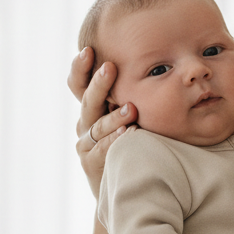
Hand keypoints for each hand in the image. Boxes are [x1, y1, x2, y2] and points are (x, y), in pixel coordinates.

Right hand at [68, 48, 137, 197]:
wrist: (123, 183)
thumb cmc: (132, 143)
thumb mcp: (129, 116)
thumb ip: (131, 95)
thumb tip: (154, 63)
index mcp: (91, 107)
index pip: (79, 84)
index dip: (81, 68)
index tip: (89, 50)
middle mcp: (85, 123)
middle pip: (88, 101)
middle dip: (99, 84)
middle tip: (110, 67)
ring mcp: (86, 144)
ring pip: (98, 126)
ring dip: (114, 117)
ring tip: (130, 109)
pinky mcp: (90, 163)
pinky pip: (102, 150)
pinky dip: (116, 141)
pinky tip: (128, 134)